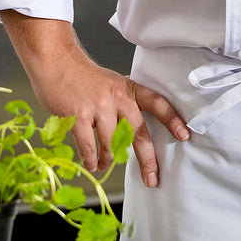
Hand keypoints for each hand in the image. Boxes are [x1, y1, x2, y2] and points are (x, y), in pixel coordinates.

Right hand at [0, 12, 188, 188]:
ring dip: (108, 160)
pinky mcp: (78, 116)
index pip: (157, 103)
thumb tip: (130, 136)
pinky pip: (89, 146)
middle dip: (148, 159)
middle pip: (138, 133)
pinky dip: (91, 159)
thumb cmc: (83, 77)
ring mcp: (98, 107)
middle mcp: (117, 97)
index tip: (185, 135)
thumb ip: (123, 105)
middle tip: (152, 178)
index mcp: (128, 89)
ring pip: (110, 144)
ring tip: (104, 164)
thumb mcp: (112, 84)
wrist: (56, 62)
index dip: (172, 119)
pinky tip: (91, 163)